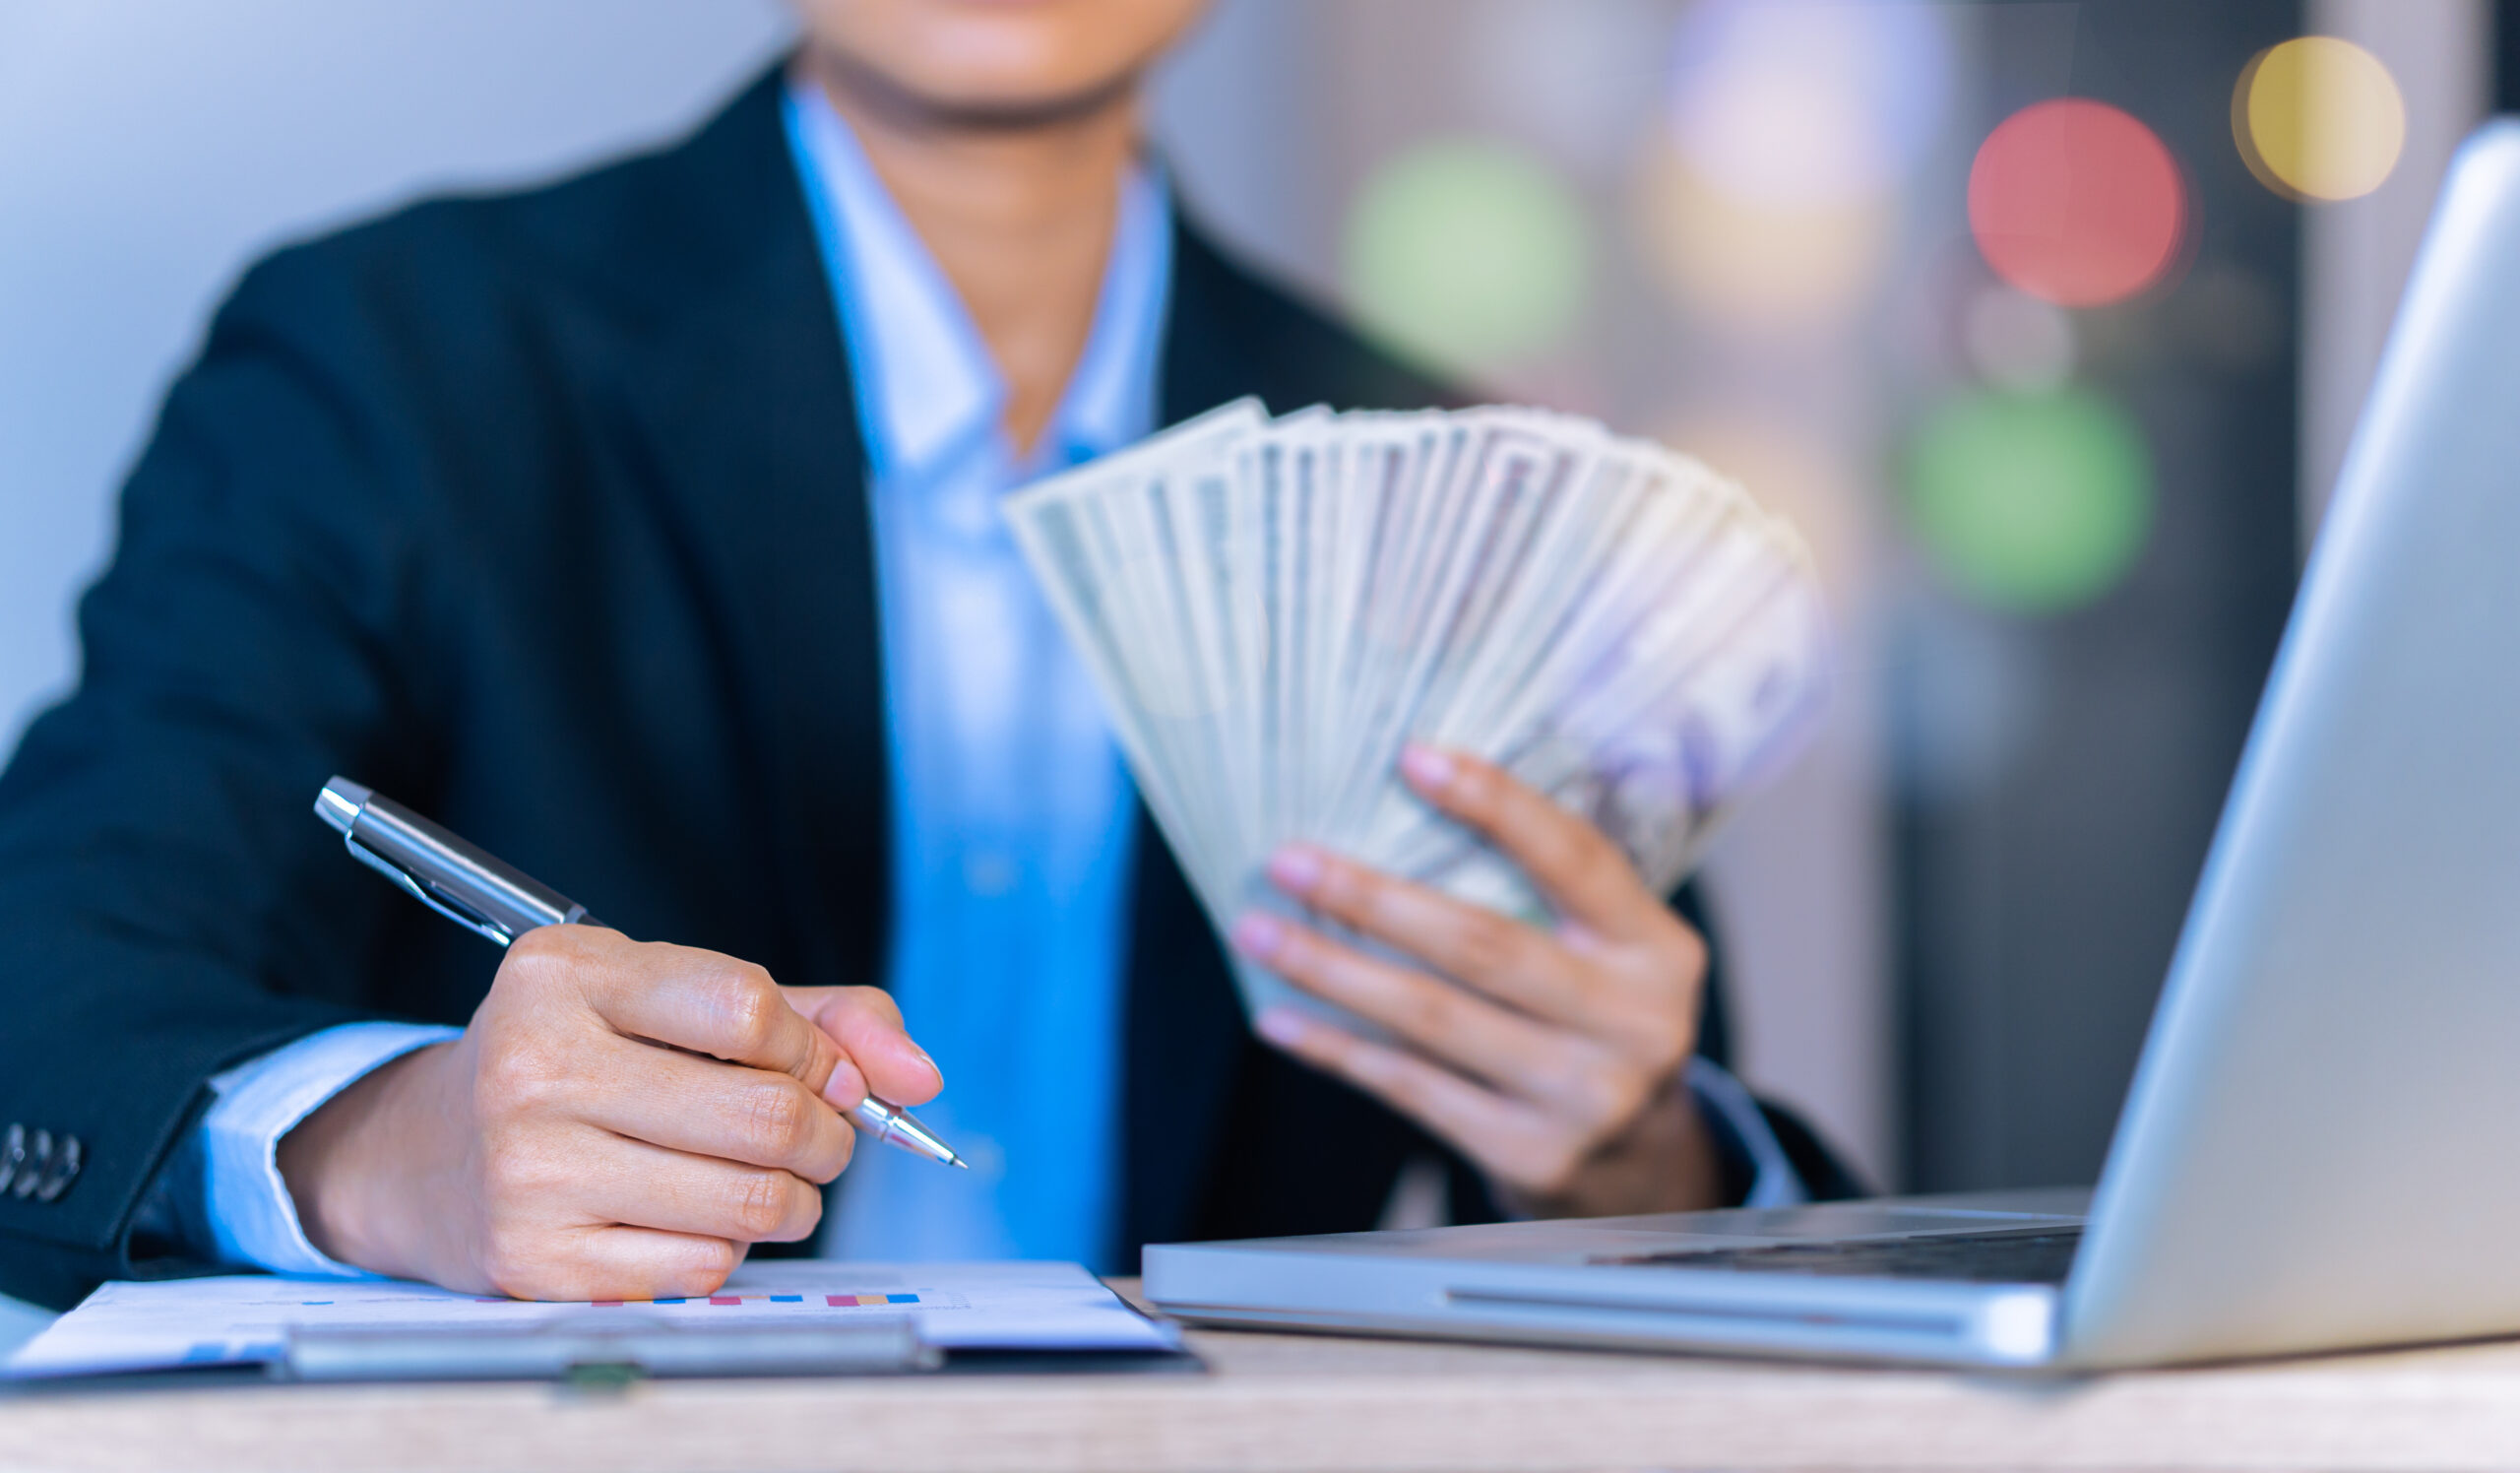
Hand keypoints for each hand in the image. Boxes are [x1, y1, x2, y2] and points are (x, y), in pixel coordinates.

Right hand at [277, 926, 939, 1299]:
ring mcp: (526, 1167)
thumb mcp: (679, 1001)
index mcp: (566, 973)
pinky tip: (698, 1221)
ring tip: (774, 1185)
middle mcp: (532, 1063)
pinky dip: (730, 1250)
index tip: (824, 1072)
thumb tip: (920, 1077)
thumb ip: (822, 1018)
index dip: (817, 1051)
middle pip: (764, 1115)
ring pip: (747, 1201)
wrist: (429, 1156)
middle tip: (823, 1140)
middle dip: (829, 1136)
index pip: (749, 1009)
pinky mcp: (532, 1259)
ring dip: (794, 1200)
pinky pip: (702, 1267)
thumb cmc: (586, 1062)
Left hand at [1230, 744, 1722, 1217]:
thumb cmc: (1599, 1023)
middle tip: (1288, 861)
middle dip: (1372, 897)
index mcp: (1659, 950)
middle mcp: (1635, 1023)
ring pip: (1432, 1018)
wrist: (1640, 1166)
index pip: (1576, 858)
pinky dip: (1338, 1049)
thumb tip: (1413, 793)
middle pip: (1482, 944)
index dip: (1495, 804)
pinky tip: (1281, 1021)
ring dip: (1331, 971)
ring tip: (1258, 931)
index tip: (1411, 757)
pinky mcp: (1533, 1155)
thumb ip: (1549, 890)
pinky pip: (1411, 1088)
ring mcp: (1586, 1097)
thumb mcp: (1614, 952)